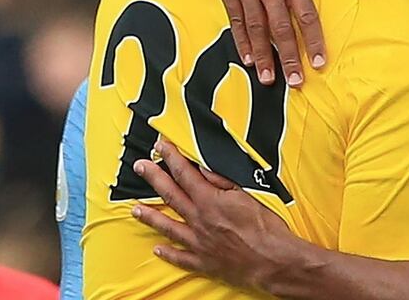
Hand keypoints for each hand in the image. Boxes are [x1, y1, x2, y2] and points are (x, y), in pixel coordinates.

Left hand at [131, 140, 297, 291]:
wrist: (273, 261)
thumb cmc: (266, 227)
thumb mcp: (249, 194)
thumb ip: (223, 180)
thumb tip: (204, 167)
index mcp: (210, 201)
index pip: (185, 173)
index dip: (171, 157)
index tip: (161, 147)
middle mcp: (199, 221)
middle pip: (171, 195)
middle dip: (153, 178)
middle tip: (140, 167)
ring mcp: (199, 242)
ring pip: (169, 227)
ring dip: (151, 217)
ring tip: (135, 209)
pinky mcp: (204, 262)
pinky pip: (181, 258)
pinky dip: (168, 253)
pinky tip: (157, 249)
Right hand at [211, 0, 366, 86]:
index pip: (306, 15)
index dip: (314, 40)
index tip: (321, 62)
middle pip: (281, 27)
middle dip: (289, 57)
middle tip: (295, 82)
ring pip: (256, 27)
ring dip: (263, 55)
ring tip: (269, 78)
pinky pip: (236, 19)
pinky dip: (241, 40)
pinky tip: (247, 58)